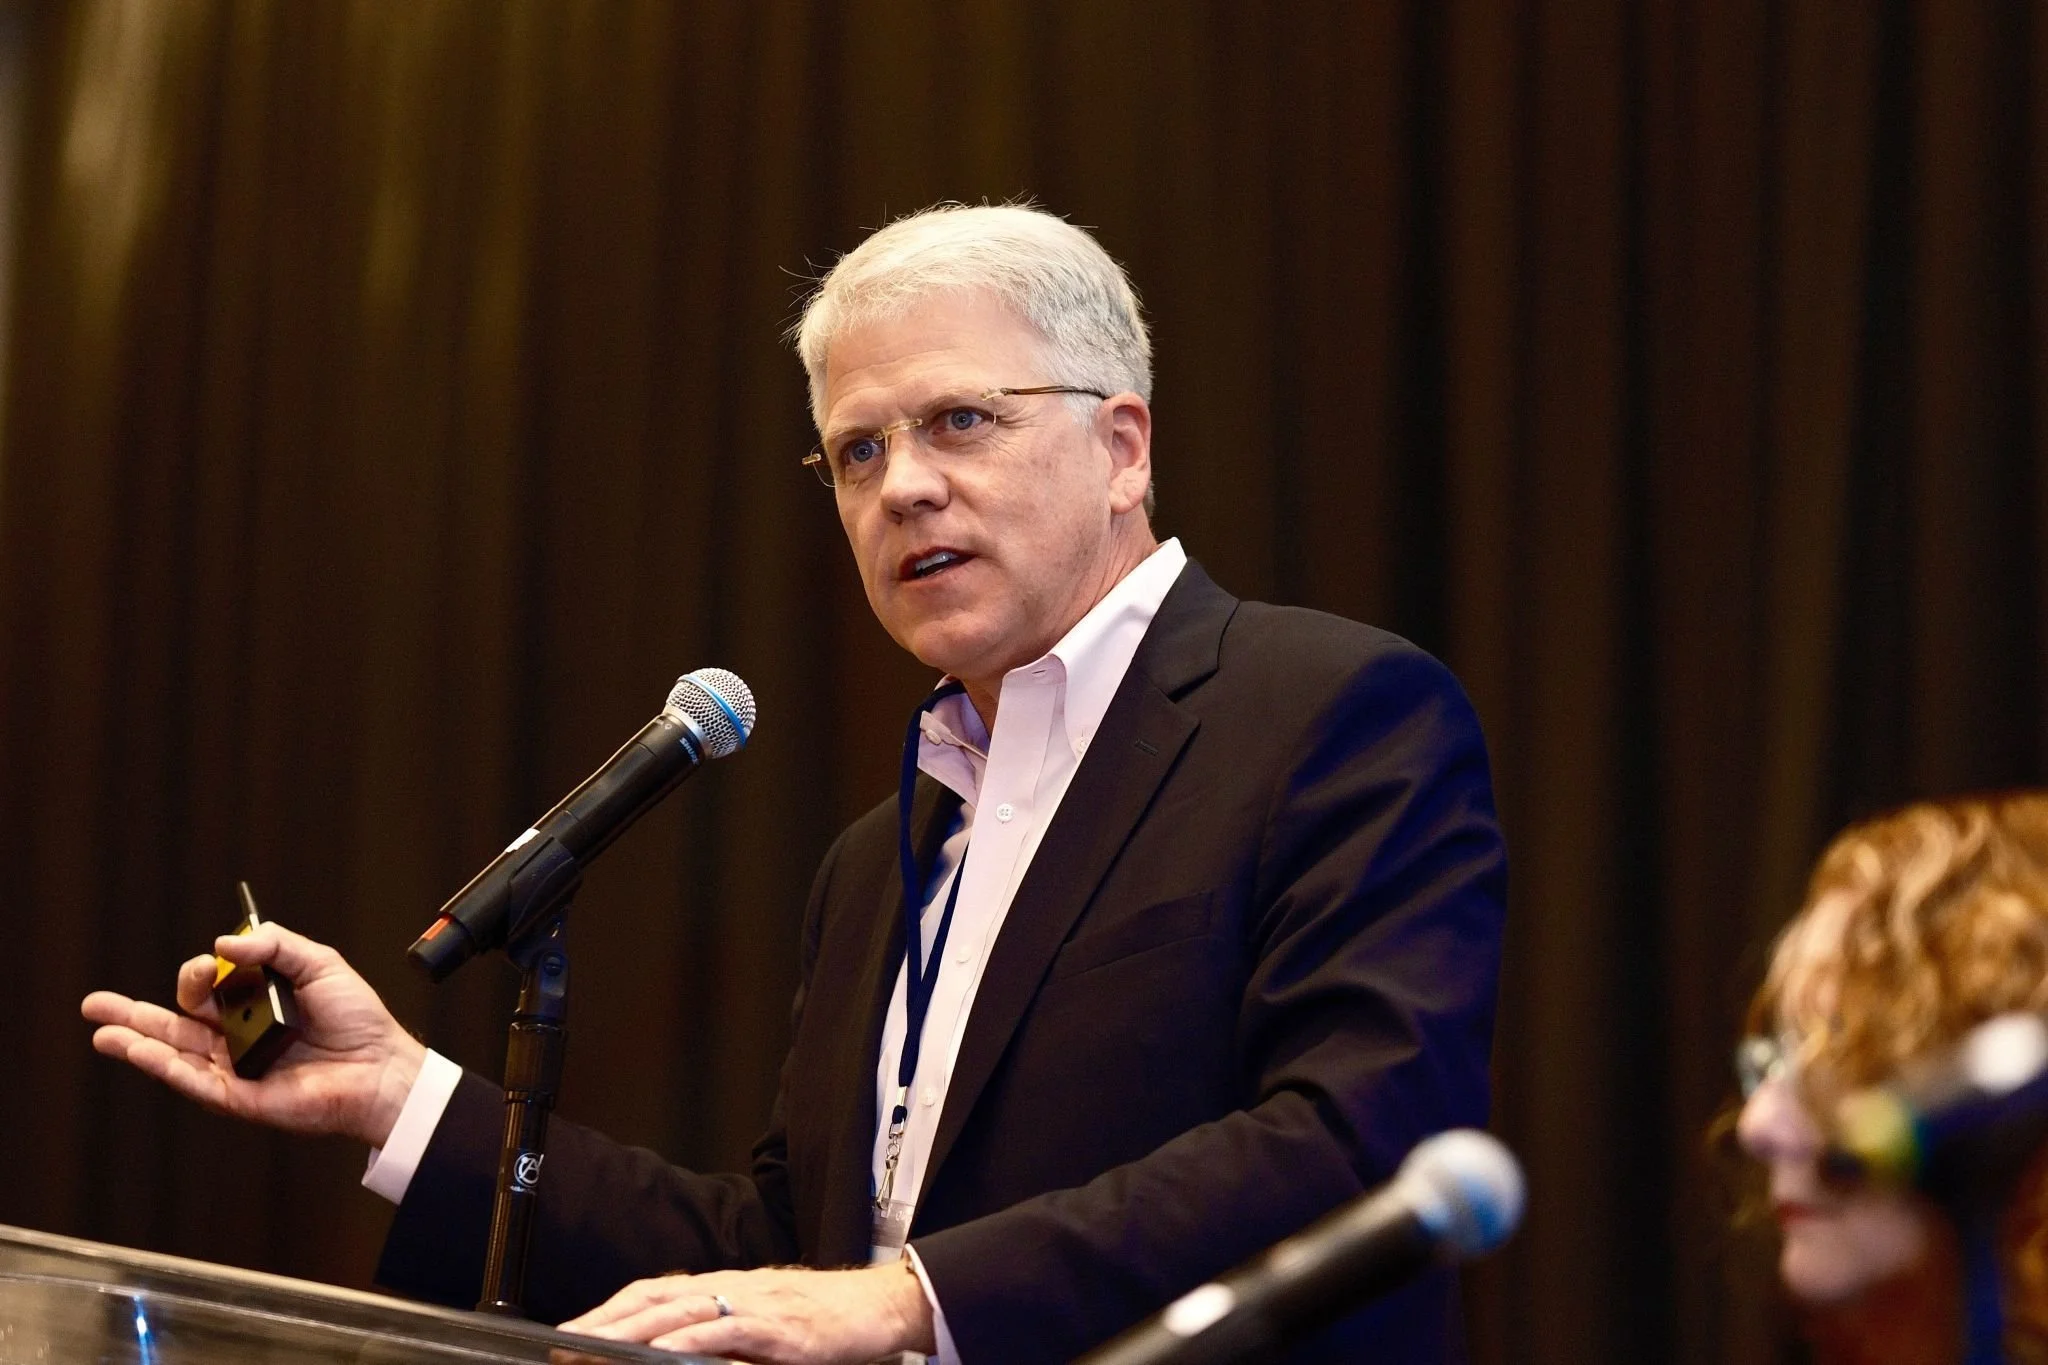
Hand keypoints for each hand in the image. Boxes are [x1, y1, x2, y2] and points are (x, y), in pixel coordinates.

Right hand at [81, 922, 425, 1147]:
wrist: (381, 1066)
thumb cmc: (357, 1018)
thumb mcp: (320, 964)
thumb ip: (275, 945)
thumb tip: (226, 942)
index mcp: (254, 1003)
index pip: (208, 986)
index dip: (202, 970)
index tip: (215, 961)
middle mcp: (237, 1036)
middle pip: (175, 1021)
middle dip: (134, 1011)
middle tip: (94, 1002)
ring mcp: (234, 1067)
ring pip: (172, 1052)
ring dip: (134, 1040)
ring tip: (99, 1029)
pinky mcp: (239, 1096)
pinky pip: (193, 1080)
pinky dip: (162, 1065)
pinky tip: (135, 1050)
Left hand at [557, 1261, 935, 1363]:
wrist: (880, 1308)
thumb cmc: (822, 1321)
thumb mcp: (762, 1328)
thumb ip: (721, 1337)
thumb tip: (672, 1353)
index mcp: (726, 1288)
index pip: (655, 1292)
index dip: (612, 1308)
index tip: (571, 1330)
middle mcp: (734, 1288)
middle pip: (656, 1299)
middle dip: (605, 1320)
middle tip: (563, 1341)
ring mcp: (755, 1305)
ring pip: (682, 1310)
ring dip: (632, 1328)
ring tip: (593, 1345)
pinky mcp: (779, 1328)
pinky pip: (726, 1331)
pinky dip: (688, 1339)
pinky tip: (660, 1351)